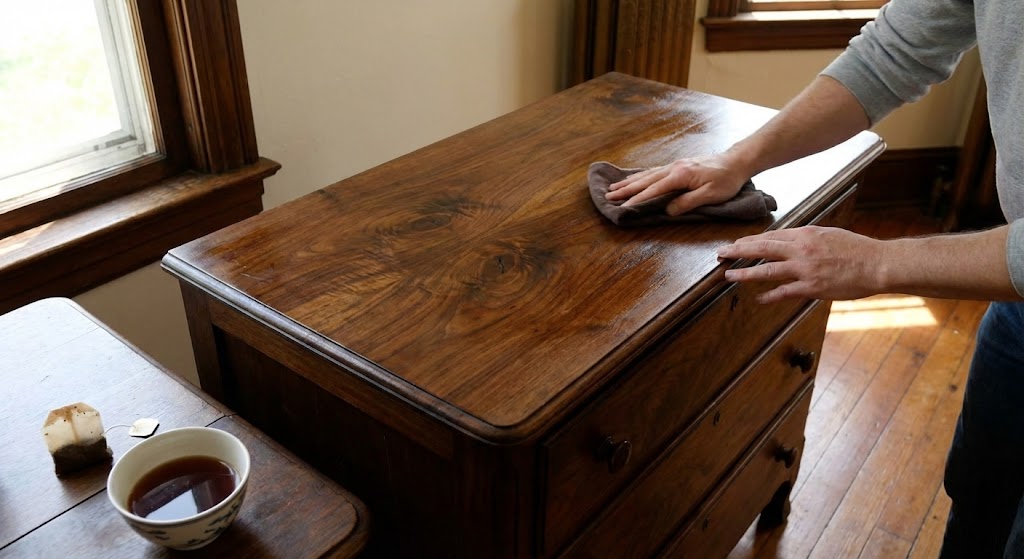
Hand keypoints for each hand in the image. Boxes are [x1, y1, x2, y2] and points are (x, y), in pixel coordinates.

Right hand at [605, 153, 752, 215]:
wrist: (736, 161)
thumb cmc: (726, 180)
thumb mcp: (710, 195)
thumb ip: (688, 202)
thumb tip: (667, 210)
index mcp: (680, 175)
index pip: (654, 190)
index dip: (637, 200)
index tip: (623, 207)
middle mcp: (674, 168)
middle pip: (645, 180)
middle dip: (626, 189)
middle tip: (608, 195)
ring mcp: (675, 165)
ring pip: (647, 174)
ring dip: (630, 182)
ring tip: (614, 187)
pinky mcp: (678, 165)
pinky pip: (654, 171)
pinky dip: (641, 176)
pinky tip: (634, 179)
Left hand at [716, 226, 885, 303]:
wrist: (878, 264)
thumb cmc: (855, 249)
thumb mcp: (828, 235)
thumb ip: (806, 239)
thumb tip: (787, 242)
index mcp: (806, 234)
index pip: (771, 236)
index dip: (751, 241)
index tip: (737, 244)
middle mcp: (802, 249)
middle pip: (762, 248)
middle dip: (739, 250)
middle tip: (721, 252)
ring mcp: (805, 269)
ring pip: (767, 270)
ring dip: (745, 273)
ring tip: (729, 274)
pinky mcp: (812, 287)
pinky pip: (784, 292)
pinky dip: (769, 296)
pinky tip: (758, 298)